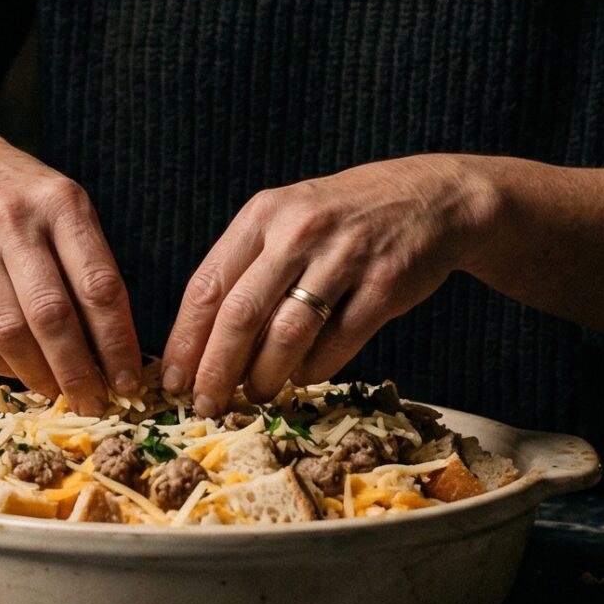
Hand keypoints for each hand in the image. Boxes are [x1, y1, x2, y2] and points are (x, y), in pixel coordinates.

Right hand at [0, 131, 143, 414]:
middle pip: (51, 314)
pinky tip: (23, 374)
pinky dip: (2, 365)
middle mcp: (14, 220)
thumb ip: (89, 270)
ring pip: (9, 331)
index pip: (98, 285)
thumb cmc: (27, 204)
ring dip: (39, 375)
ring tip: (60, 394)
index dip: (117, 342)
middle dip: (77, 370)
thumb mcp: (68, 212)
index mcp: (62, 204)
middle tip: (95, 403)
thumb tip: (115, 353)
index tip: (130, 382)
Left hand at [158, 156, 492, 415]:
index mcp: (264, 213)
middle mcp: (299, 231)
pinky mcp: (385, 285)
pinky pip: (338, 343)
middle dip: (216, 370)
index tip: (172, 380)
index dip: (185, 340)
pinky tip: (302, 377)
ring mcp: (345, 257)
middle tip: (205, 405)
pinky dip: (313, 370)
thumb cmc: (344, 218)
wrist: (430, 198)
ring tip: (254, 396)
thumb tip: (203, 343)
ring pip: (288, 335)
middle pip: (241, 316)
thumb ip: (249, 266)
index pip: (208, 285)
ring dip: (264, 377)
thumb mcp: (289, 218)